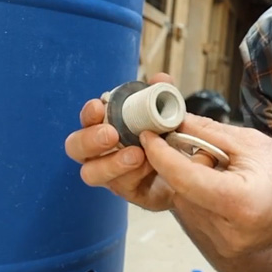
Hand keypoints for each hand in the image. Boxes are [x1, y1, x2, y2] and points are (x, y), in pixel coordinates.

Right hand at [64, 73, 176, 211]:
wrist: (195, 169)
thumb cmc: (173, 138)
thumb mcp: (171, 114)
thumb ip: (163, 97)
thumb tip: (160, 80)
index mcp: (108, 125)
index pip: (88, 118)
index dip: (89, 113)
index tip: (99, 107)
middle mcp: (102, 151)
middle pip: (75, 147)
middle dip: (89, 140)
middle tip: (111, 135)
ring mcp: (112, 174)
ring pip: (91, 173)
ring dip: (111, 163)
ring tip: (137, 155)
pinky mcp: (128, 192)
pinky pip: (121, 187)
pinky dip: (133, 175)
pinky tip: (151, 166)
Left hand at [139, 116, 271, 258]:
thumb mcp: (248, 141)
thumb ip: (206, 132)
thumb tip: (170, 121)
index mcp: (238, 202)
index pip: (184, 177)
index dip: (161, 155)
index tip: (149, 136)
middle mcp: (230, 231)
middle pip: (181, 191)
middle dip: (182, 165)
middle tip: (205, 149)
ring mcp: (226, 245)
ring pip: (186, 204)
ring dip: (191, 182)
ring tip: (223, 170)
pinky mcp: (225, 249)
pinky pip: (198, 216)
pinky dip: (201, 197)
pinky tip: (224, 187)